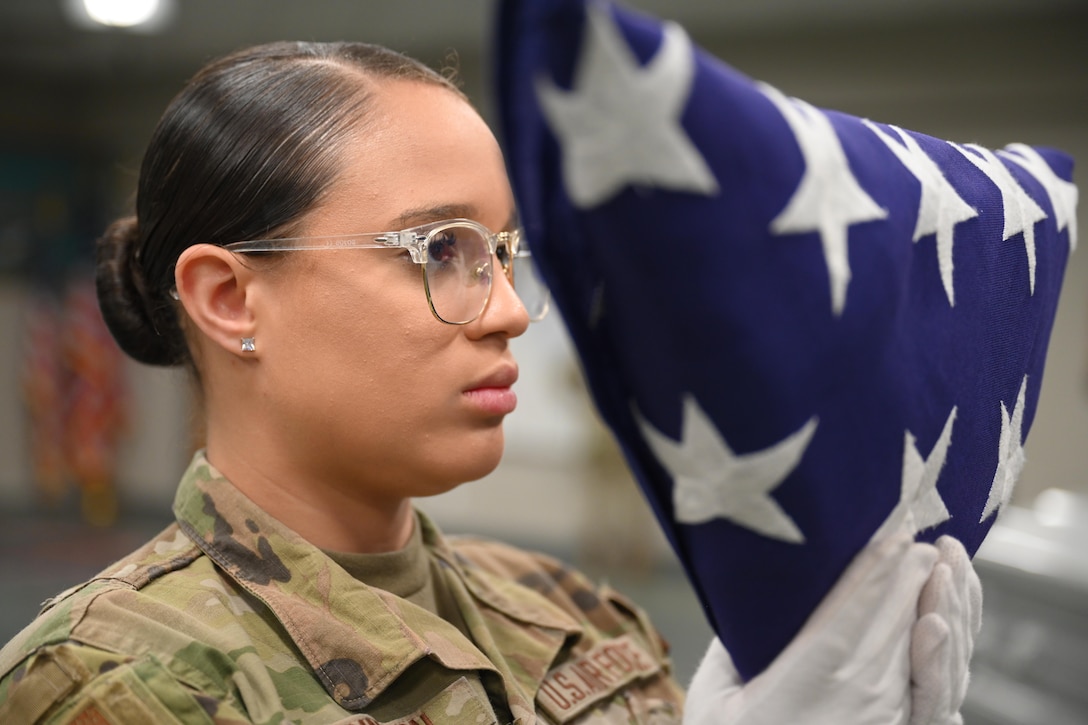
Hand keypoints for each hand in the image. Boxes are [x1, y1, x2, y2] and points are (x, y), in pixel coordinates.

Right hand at [684, 530, 979, 724]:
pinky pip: (927, 678)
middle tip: (919, 529)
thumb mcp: (716, 694)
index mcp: (815, 670)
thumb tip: (748, 601)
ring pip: (920, 642)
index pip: (857, 600)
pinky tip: (937, 618)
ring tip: (943, 562)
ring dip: (933, 598)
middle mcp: (862, 689)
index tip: (892, 527)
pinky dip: (937, 642)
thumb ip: (733, 644)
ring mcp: (886, 712)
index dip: (878, 561)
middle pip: (897, 613)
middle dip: (912, 569)